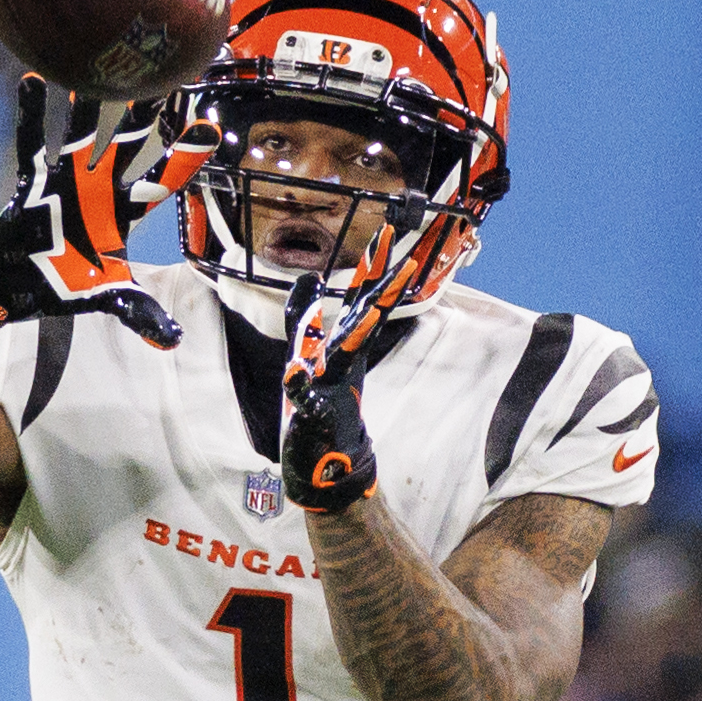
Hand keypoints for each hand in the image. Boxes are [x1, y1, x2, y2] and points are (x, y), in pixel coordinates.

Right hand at [0, 76, 215, 348]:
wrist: (19, 287)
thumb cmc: (66, 286)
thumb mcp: (108, 298)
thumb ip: (139, 313)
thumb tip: (173, 340)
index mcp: (124, 213)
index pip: (162, 181)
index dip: (183, 158)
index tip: (207, 128)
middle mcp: (100, 188)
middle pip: (127, 144)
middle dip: (142, 113)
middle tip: (160, 73)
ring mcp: (65, 181)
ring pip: (81, 135)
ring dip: (87, 106)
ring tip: (95, 69)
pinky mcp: (31, 183)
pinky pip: (30, 144)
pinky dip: (31, 114)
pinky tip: (32, 79)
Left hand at [275, 204, 461, 513]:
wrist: (326, 465)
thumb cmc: (320, 403)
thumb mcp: (307, 353)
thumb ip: (305, 316)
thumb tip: (309, 277)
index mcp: (346, 347)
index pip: (362, 302)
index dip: (373, 269)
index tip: (387, 235)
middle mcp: (345, 363)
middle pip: (367, 322)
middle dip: (383, 292)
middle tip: (406, 262)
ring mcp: (334, 389)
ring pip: (345, 356)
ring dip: (355, 335)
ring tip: (365, 314)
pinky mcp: (316, 416)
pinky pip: (309, 399)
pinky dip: (302, 386)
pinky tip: (295, 371)